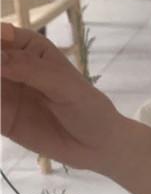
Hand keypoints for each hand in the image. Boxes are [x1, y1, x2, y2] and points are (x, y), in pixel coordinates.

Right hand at [1, 21, 122, 171]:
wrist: (97, 146)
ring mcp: (3, 92)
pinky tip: (0, 115)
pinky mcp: (1, 118)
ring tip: (0, 101)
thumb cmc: (88, 107)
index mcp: (28, 46)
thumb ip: (30, 69)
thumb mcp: (64, 85)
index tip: (0, 60)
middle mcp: (10, 65)